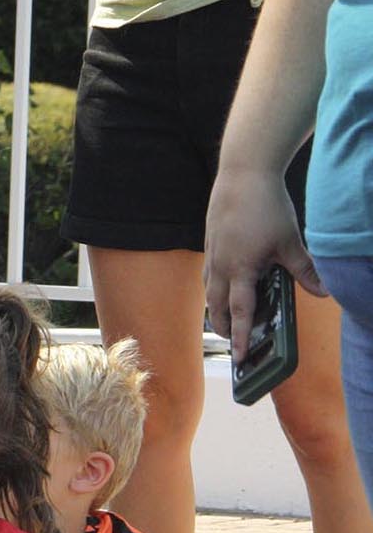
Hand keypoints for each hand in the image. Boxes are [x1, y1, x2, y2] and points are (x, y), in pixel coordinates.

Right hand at [204, 165, 326, 361]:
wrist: (242, 174)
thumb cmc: (266, 207)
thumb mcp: (291, 241)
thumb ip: (304, 269)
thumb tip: (324, 291)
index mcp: (241, 269)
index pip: (241, 311)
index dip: (241, 336)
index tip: (241, 358)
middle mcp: (221, 266)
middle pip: (217, 307)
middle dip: (223, 327)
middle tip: (232, 343)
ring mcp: (213, 255)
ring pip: (209, 291)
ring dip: (216, 309)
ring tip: (223, 320)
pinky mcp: (210, 243)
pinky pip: (209, 274)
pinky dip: (214, 287)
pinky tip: (222, 285)